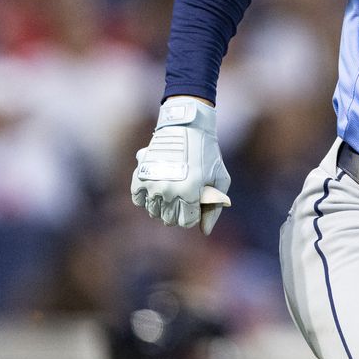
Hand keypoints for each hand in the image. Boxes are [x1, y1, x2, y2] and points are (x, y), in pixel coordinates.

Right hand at [131, 96, 231, 234]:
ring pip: (153, 212)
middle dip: (179, 212)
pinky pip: (138, 199)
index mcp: (190, 193)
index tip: (196, 203)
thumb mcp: (219, 179)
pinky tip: (156, 188)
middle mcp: (169, 191)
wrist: (186, 127)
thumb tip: (205, 231)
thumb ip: (214, 207)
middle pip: (169, 219)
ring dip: (163, 206)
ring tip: (172, 190)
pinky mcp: (139, 176)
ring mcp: (152, 184)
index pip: (187, 222)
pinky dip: (146, 197)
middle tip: (185, 196)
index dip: (194, 215)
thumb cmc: (207, 154)